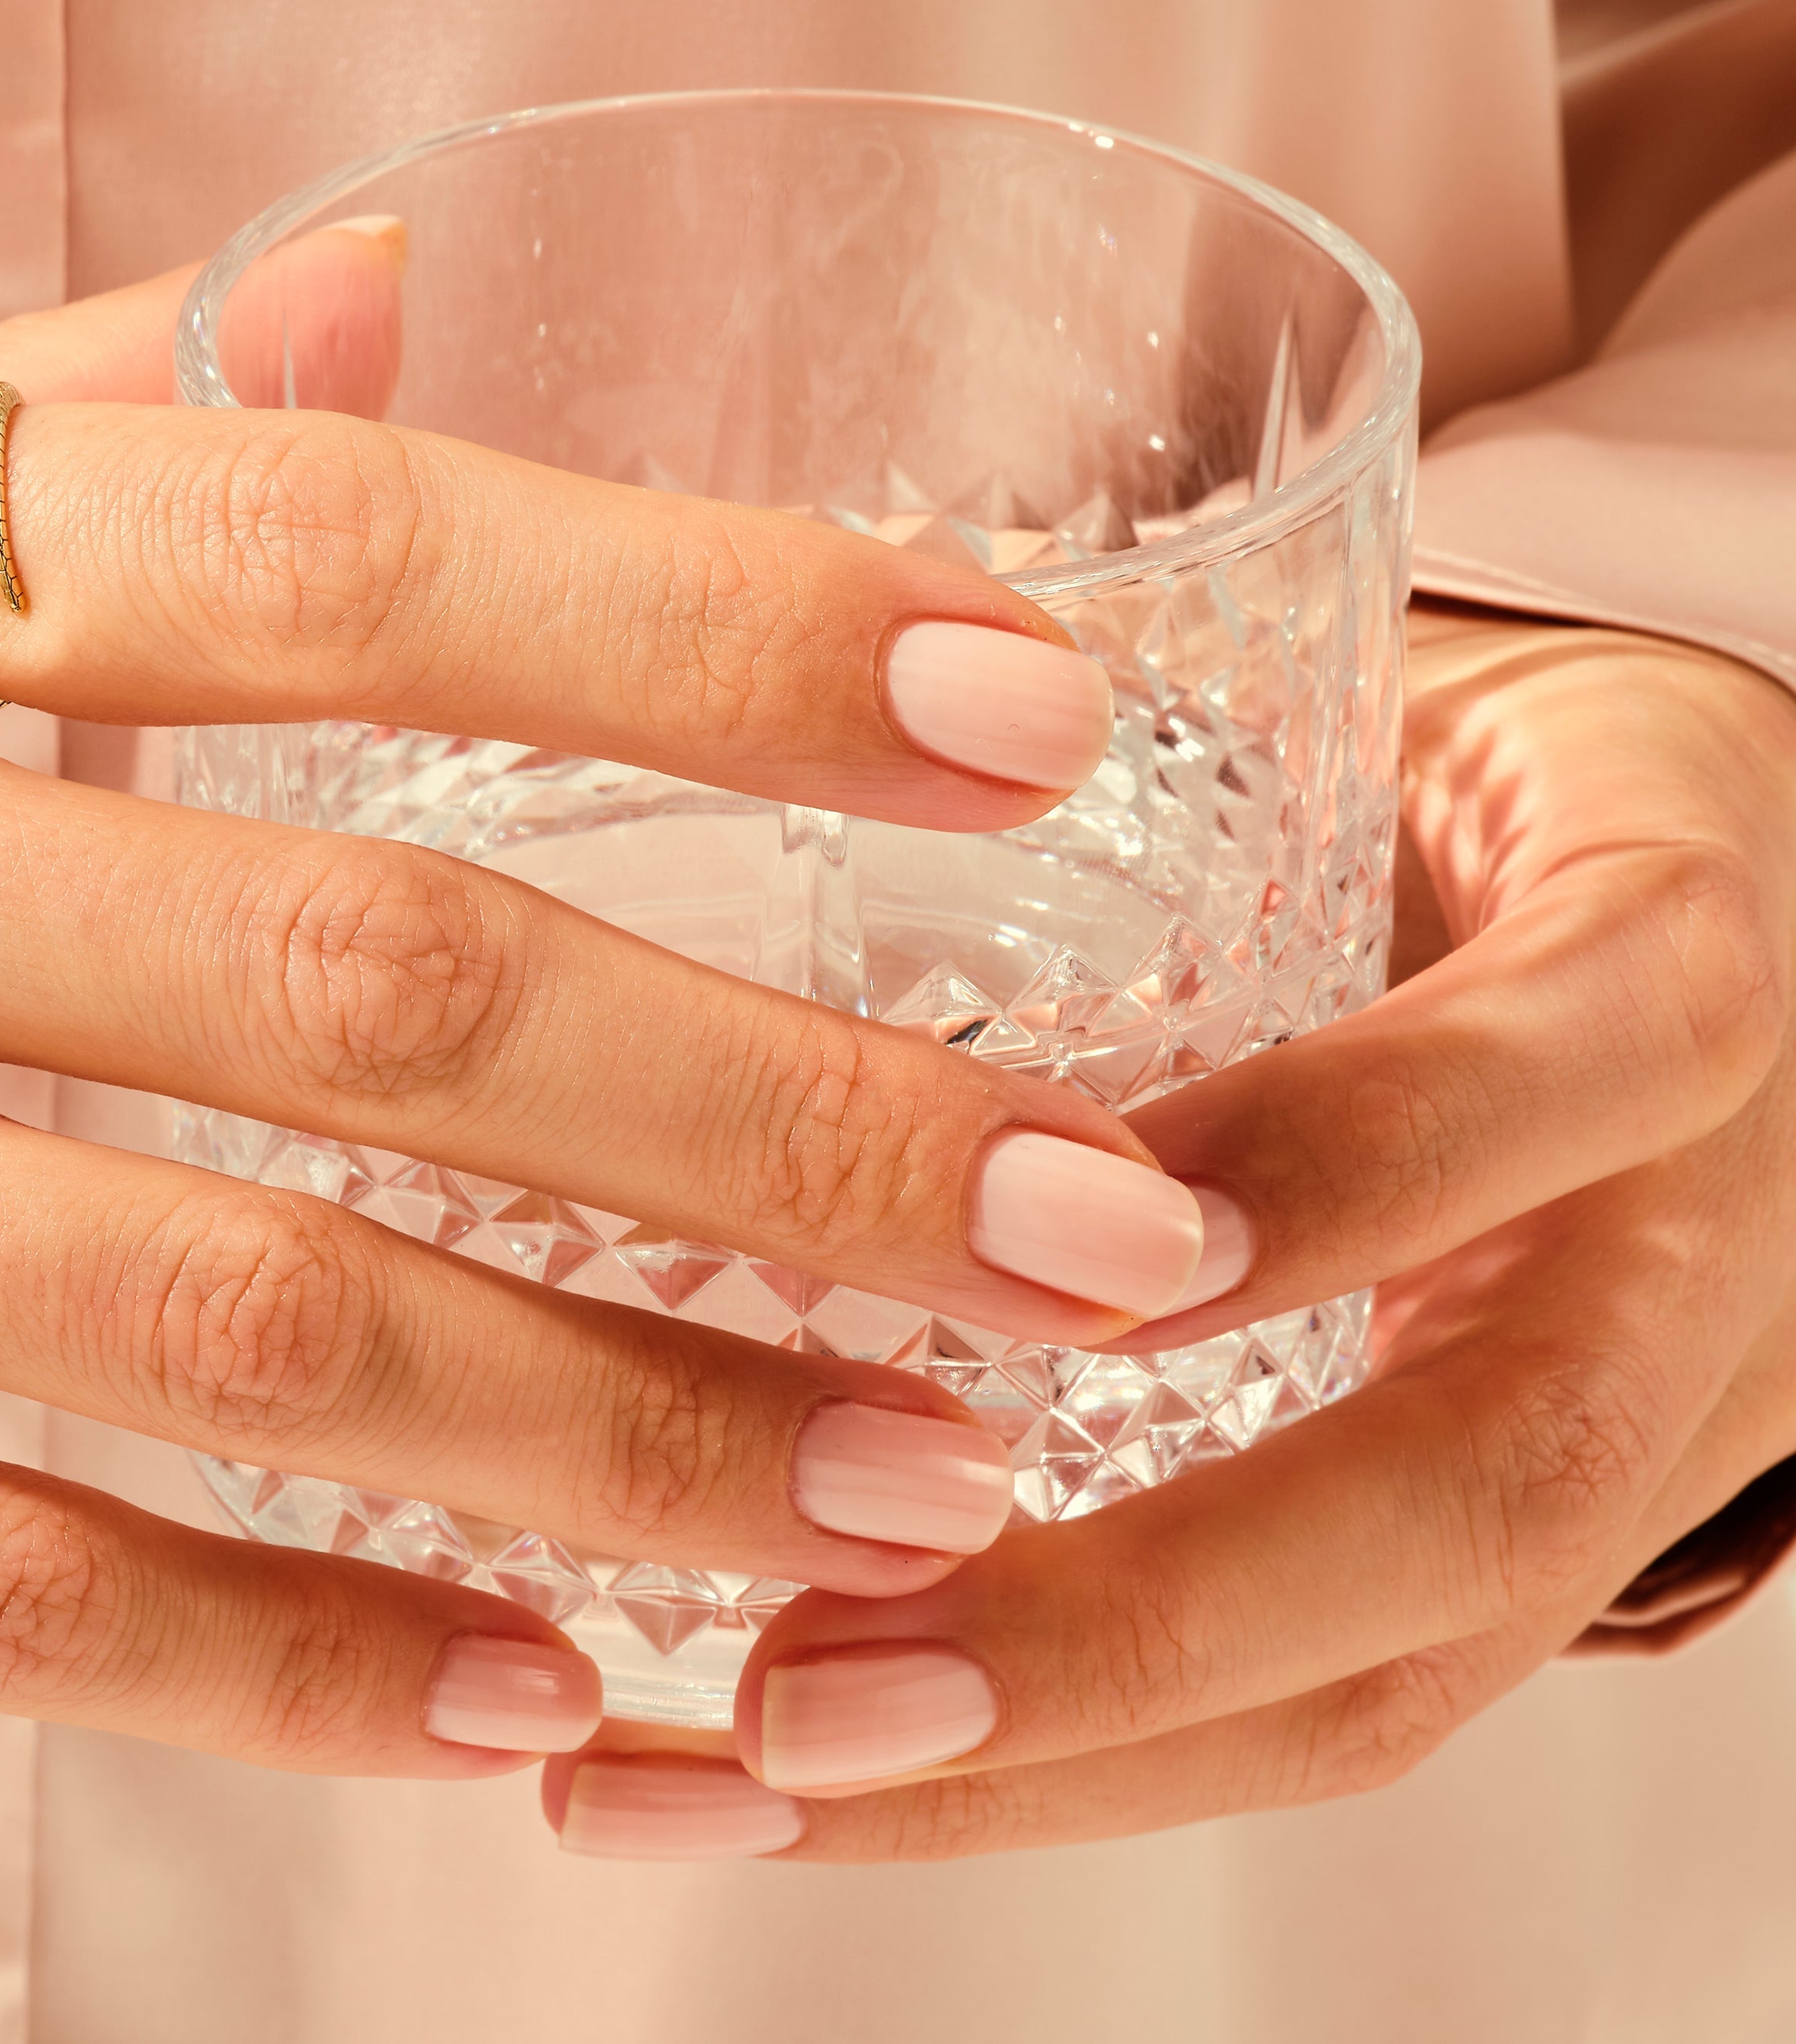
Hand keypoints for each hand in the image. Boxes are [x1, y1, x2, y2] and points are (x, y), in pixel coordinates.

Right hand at [0, 236, 1189, 1777]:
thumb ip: (2, 417)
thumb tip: (394, 314)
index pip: (312, 541)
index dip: (710, 626)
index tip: (1020, 727)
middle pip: (349, 972)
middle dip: (780, 1126)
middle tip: (1099, 1235)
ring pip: (209, 1319)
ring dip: (607, 1434)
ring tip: (908, 1499)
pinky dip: (289, 1654)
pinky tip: (529, 1701)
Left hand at [541, 607, 1795, 1857]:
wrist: (1684, 926)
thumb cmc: (1461, 785)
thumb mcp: (1395, 698)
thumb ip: (1188, 705)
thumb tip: (787, 638)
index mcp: (1665, 968)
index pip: (1561, 1069)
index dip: (1339, 1170)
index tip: (1079, 1244)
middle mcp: (1688, 1241)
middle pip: (1487, 1481)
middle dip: (1148, 1606)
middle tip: (818, 1670)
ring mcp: (1617, 1434)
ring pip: (1390, 1669)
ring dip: (1054, 1762)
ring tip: (742, 1777)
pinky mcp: (1508, 1559)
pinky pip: (1324, 1711)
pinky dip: (1064, 1776)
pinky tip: (804, 1792)